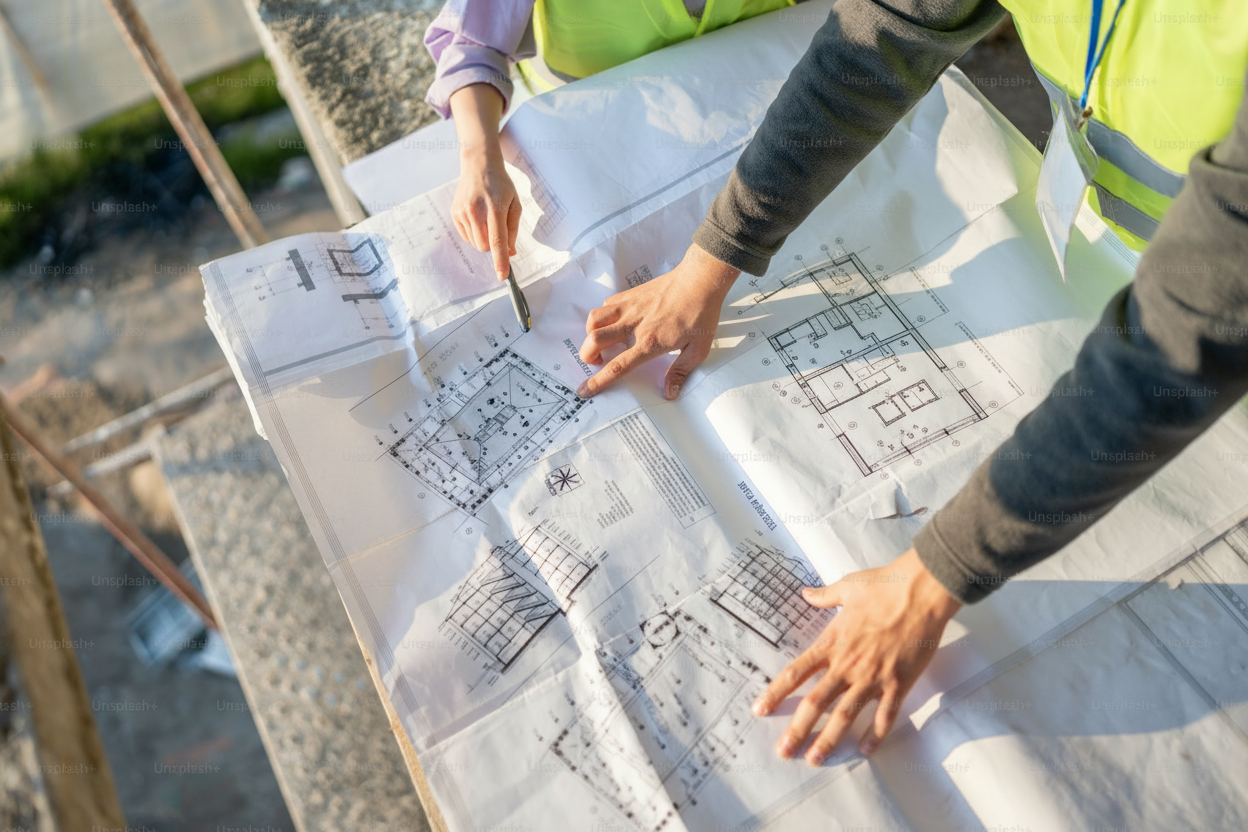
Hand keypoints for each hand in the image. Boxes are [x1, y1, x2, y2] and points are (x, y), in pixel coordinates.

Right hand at [449, 83, 519, 279]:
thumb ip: (513, 230)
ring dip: (484, 238)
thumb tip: (510, 253)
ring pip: (475, 243)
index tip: (503, 276)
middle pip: (485, 247)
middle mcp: (476, 210)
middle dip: (493, 246)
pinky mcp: (454, 213)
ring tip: (487, 217)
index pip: (498, 240)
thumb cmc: (501, 185)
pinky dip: (475, 233)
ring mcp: (462, 212)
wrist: (479, 165)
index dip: (500, 260)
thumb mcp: (515, 204)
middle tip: (498, 229)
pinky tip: (477, 216)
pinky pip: (467, 236)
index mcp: (496, 207)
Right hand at [577, 243, 739, 399]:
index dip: (598, 381)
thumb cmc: (701, 314)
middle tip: (597, 361)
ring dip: (591, 334)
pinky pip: (605, 305)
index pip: (618, 366)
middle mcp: (633, 325)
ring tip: (602, 340)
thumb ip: (680, 372)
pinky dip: (603, 316)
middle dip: (587, 355)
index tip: (584, 390)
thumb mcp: (697, 350)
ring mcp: (629, 307)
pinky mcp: (630, 294)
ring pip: (594, 320)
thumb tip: (669, 393)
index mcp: (649, 343)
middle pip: (594, 341)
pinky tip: (615, 321)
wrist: (700, 281)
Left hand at [752, 548, 961, 764]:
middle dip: (797, 729)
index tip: (759, 710)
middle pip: (816, 702)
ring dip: (829, 739)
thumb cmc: (885, 586)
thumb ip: (824, 596)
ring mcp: (873, 676)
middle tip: (784, 752)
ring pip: (845, 715)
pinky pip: (885, 715)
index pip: (796, 672)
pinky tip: (865, 750)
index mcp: (832, 642)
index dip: (775, 693)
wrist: (921, 592)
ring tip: (815, 759)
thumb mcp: (847, 586)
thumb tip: (806, 593)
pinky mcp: (898, 683)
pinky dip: (875, 734)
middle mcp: (847, 664)